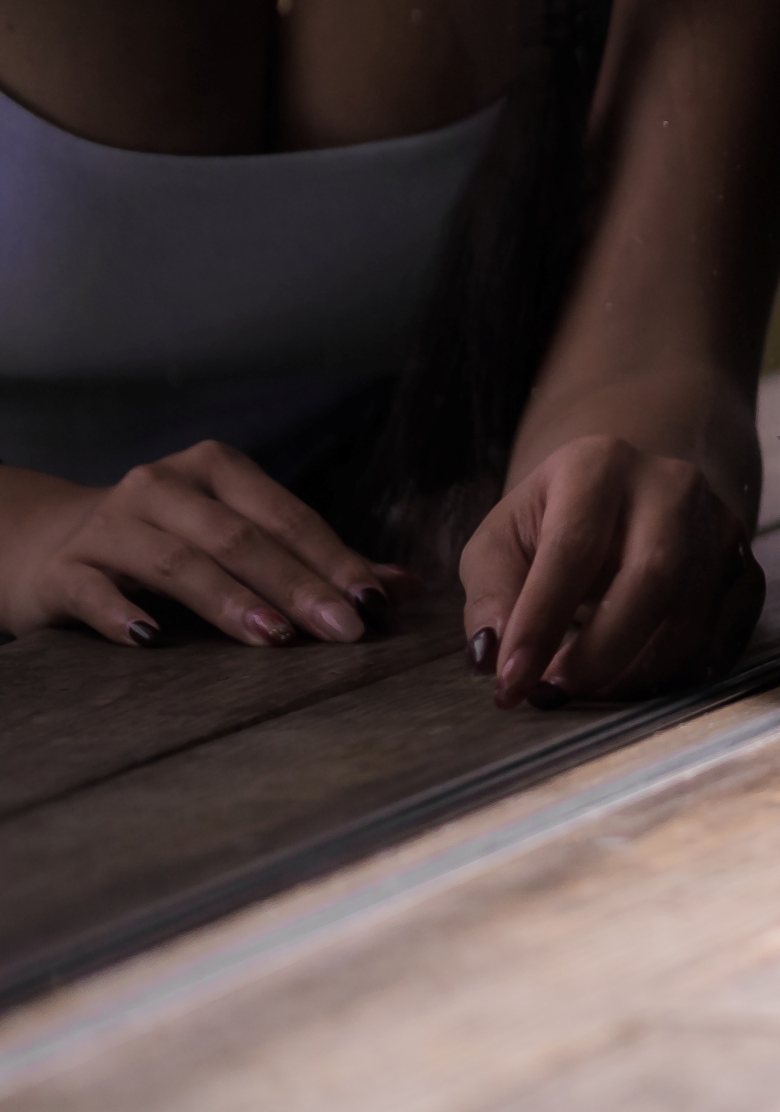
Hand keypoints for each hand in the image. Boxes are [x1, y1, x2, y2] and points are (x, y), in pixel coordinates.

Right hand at [0, 446, 396, 645]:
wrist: (43, 543)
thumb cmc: (164, 542)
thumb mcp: (235, 537)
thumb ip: (313, 561)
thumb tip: (403, 588)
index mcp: (216, 470)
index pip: (287, 516)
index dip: (333, 559)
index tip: (375, 604)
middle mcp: (163, 486)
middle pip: (241, 538)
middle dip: (298, 585)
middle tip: (343, 630)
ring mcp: (110, 525)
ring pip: (178, 561)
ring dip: (230, 601)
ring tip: (274, 638)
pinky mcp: (64, 568)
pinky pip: (94, 591)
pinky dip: (123, 615)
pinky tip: (153, 641)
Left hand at [459, 435, 762, 705]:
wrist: (628, 493)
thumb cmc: (552, 523)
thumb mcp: (501, 542)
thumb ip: (491, 595)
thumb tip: (493, 654)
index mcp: (598, 465)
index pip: (573, 549)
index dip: (540, 623)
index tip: (510, 682)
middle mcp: (671, 485)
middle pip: (652, 577)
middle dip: (600, 651)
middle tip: (555, 690)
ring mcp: (719, 522)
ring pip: (692, 614)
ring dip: (634, 669)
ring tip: (587, 686)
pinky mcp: (745, 562)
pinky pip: (727, 631)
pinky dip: (679, 670)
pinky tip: (635, 678)